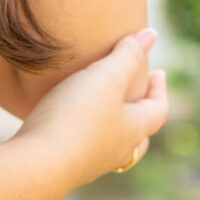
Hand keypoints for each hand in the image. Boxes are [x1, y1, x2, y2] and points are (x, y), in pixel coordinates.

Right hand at [15, 29, 169, 190]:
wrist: (38, 163)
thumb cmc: (76, 117)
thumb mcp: (105, 78)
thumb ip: (127, 55)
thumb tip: (152, 34)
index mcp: (134, 129)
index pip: (159, 110)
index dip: (161, 89)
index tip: (158, 72)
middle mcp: (119, 150)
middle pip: (141, 133)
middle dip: (141, 112)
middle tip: (136, 94)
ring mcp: (93, 161)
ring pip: (115, 144)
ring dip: (115, 125)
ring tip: (103, 109)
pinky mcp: (68, 165)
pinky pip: (87, 148)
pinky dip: (88, 133)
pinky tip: (70, 123)